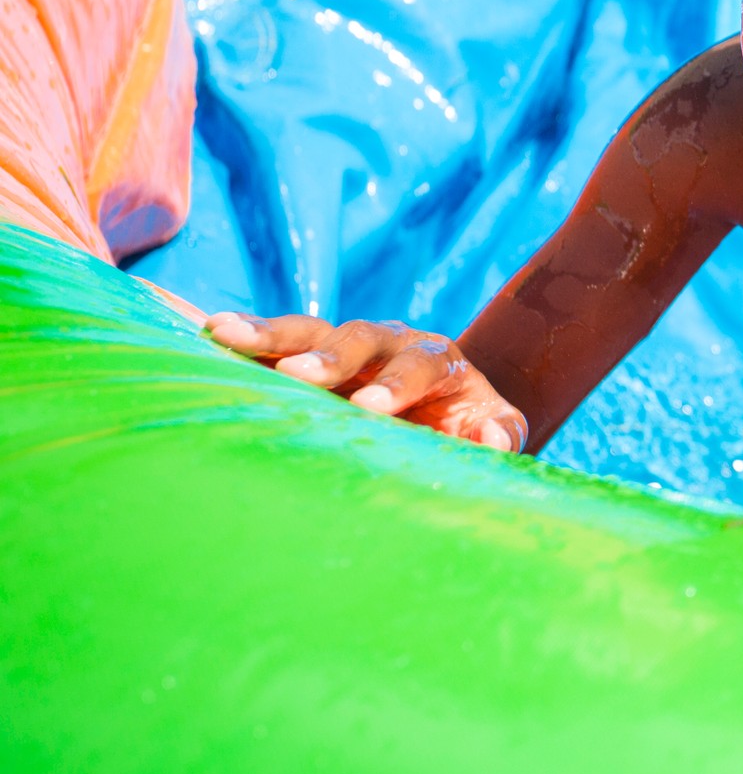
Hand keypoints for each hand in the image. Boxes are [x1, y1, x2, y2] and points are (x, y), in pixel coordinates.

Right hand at [203, 312, 528, 451]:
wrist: (445, 405)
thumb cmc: (466, 425)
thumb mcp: (492, 430)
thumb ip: (499, 435)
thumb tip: (494, 444)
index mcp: (438, 360)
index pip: (419, 366)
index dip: (396, 385)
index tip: (370, 408)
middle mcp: (391, 342)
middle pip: (362, 337)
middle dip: (331, 356)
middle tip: (300, 373)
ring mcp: (348, 345)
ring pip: (312, 329)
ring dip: (273, 334)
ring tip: (227, 334)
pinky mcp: (310, 353)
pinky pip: (277, 339)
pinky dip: (249, 334)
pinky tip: (212, 330)